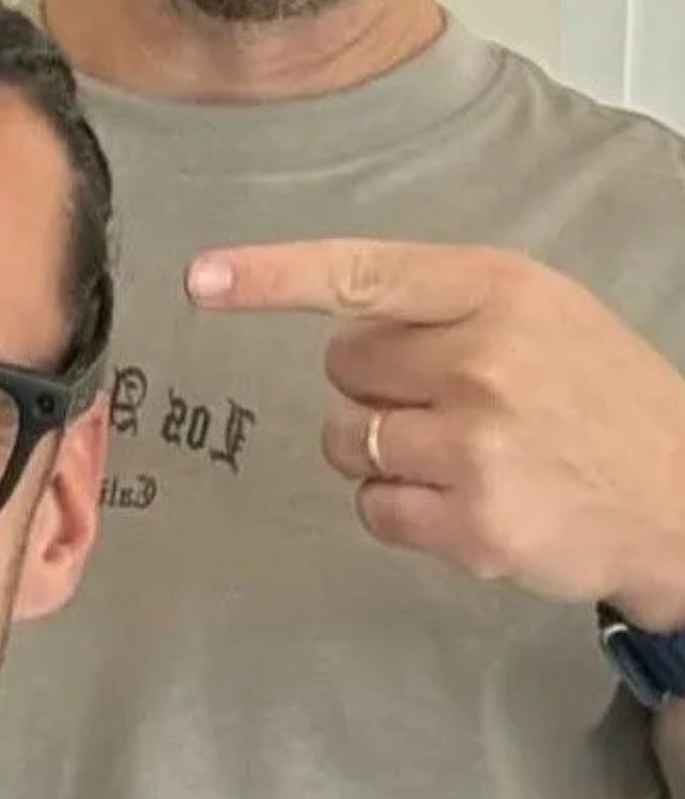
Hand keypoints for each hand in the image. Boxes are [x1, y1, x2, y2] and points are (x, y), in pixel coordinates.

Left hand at [189, 240, 684, 628]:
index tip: (201, 278)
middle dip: (379, 387)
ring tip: (467, 455)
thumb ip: (442, 308)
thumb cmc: (598, 397)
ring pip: (344, 442)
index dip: (271, 277)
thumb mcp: (541, 313)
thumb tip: (336, 331)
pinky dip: (402, 510)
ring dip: (383, 452)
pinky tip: (468, 500)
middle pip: (341, 368)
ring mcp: (474, 446)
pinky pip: (371, 508)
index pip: (360, 274)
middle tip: (458, 403)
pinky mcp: (470, 524)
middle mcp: (481, 360)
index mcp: (497, 291)